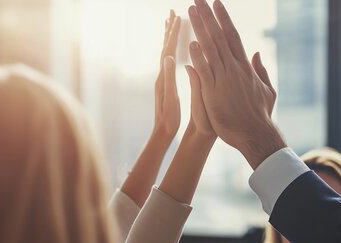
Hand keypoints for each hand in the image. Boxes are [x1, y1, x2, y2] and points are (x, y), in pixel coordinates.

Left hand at [154, 10, 181, 137]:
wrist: (162, 132)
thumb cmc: (169, 118)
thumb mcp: (170, 98)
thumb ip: (169, 77)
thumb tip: (168, 57)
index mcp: (164, 76)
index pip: (169, 50)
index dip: (174, 33)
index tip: (179, 17)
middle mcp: (161, 75)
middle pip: (165, 47)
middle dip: (169, 29)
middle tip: (172, 13)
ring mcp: (163, 79)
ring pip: (166, 52)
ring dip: (169, 37)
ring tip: (171, 24)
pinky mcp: (166, 84)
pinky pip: (169, 61)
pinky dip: (171, 50)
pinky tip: (174, 49)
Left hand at [187, 0, 285, 167]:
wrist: (255, 135)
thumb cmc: (260, 115)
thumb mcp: (266, 90)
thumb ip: (261, 71)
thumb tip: (258, 54)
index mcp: (245, 67)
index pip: (232, 36)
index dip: (223, 19)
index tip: (216, 3)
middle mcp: (235, 69)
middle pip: (219, 36)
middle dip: (208, 16)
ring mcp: (224, 79)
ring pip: (210, 48)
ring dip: (200, 28)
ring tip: (191, 11)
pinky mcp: (214, 92)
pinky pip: (205, 71)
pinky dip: (198, 56)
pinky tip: (191, 42)